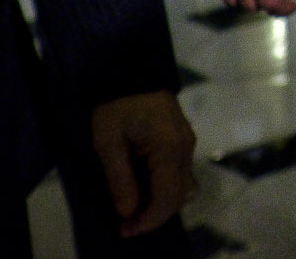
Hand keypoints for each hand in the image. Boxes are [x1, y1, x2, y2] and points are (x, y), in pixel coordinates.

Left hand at [89, 89, 194, 236]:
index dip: (148, 220)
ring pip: (182, 185)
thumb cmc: (117, 103)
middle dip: (154, 215)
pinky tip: (144, 187)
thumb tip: (128, 211)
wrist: (131, 66)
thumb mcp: (108, 142)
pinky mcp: (182, 137)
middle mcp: (185, 147)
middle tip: (127, 224)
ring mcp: (187, 141)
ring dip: (161, 202)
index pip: (166, 197)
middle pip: (179, 195)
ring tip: (134, 208)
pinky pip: (179, 172)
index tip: (125, 229)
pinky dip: (164, 187)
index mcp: (169, 148)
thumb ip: (120, 179)